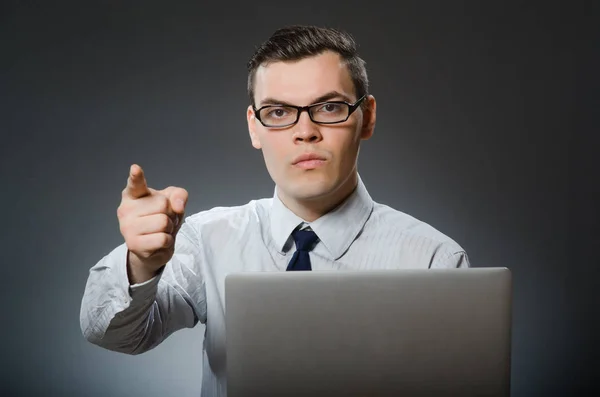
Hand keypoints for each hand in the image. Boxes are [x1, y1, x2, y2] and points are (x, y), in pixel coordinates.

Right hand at [117, 164, 187, 283]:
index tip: (135, 169)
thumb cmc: (159, 218)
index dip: (136, 176)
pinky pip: (163, 239)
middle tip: (162, 219)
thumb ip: (179, 195)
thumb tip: (178, 206)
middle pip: (163, 204)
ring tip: (161, 231)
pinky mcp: (133, 244)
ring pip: (163, 222)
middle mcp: (126, 209)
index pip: (135, 184)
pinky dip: (167, 241)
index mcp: (133, 195)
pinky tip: (158, 242)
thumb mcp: (172, 202)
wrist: (153, 247)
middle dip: (170, 214)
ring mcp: (127, 227)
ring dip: (169, 228)